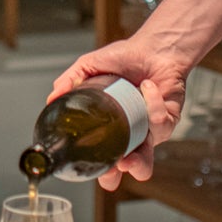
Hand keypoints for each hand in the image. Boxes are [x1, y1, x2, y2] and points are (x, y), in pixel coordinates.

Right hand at [47, 39, 189, 189]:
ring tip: (130, 156)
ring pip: (148, 158)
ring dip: (139, 161)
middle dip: (121, 173)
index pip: (105, 159)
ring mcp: (150, 130)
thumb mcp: (90, 67)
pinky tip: (147, 86)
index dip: (101, 171)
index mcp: (111, 128)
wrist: (154, 48)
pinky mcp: (169, 120)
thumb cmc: (124, 58)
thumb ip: (70, 81)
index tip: (92, 171)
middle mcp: (131, 134)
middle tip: (117, 166)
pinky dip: (152, 103)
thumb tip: (53, 98)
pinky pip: (160, 122)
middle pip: (129, 168)